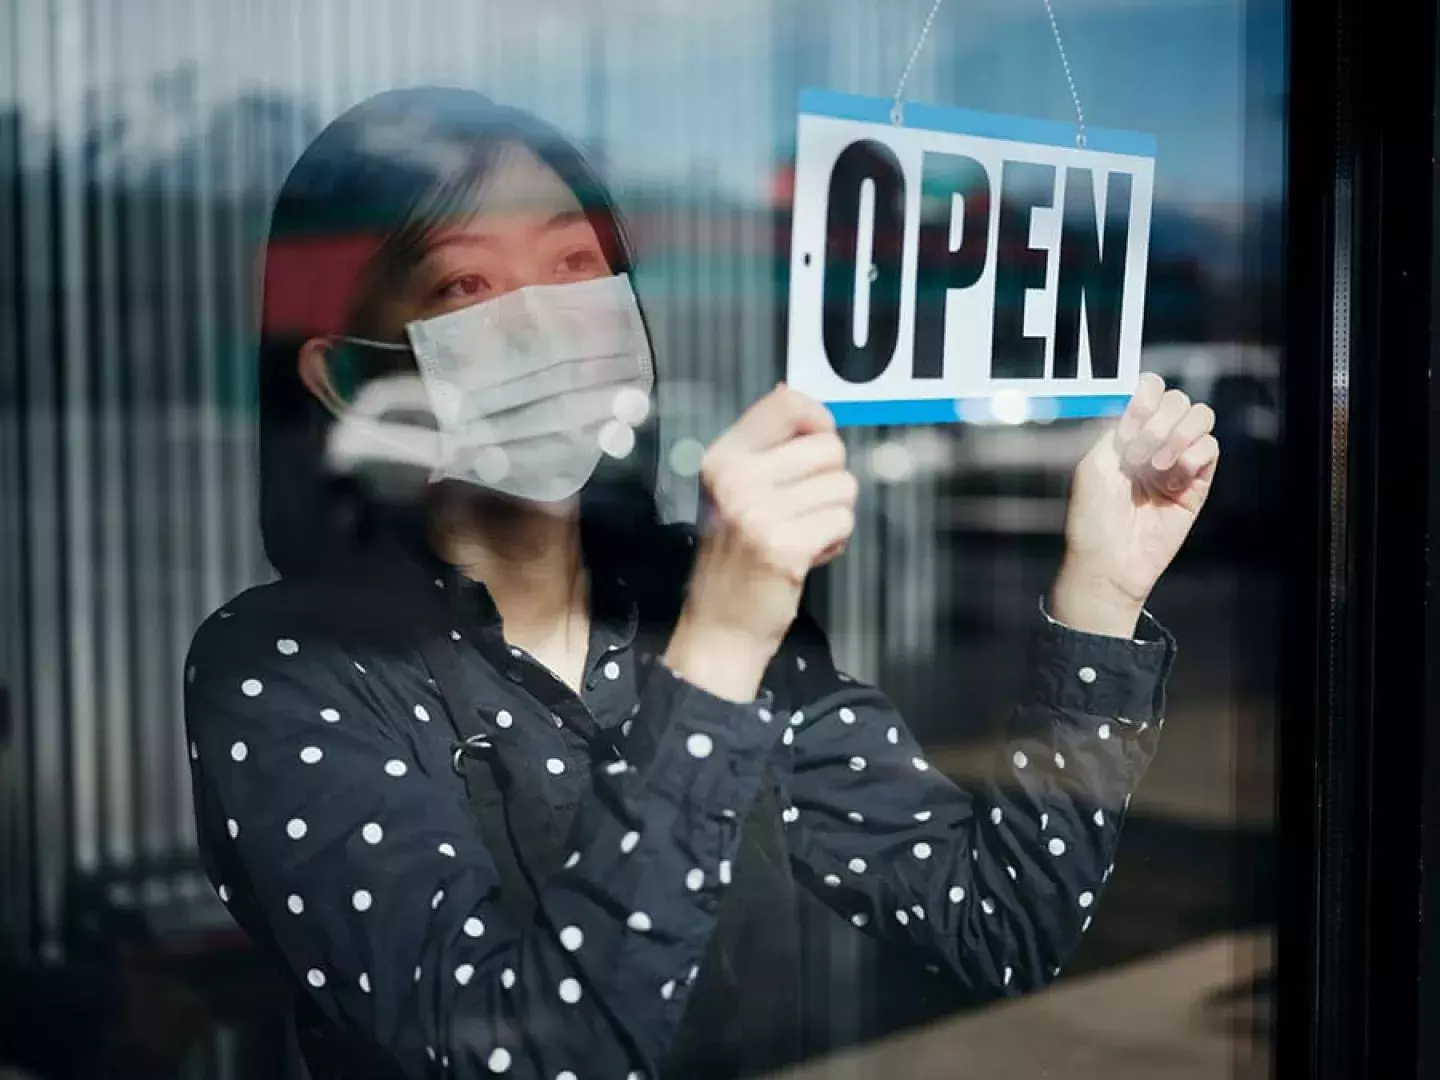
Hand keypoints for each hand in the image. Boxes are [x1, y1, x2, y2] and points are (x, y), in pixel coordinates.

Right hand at [664, 385, 856, 699]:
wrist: (720, 625)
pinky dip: (834, 540)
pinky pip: (843, 521)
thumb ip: (764, 445)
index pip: (787, 403)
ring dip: (834, 513)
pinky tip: (807, 554)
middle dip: (830, 480)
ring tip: (802, 533)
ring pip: (843, 486)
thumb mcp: (733, 489)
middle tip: (802, 509)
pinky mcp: (785, 546)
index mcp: (723, 457)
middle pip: (829, 447)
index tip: (816, 444)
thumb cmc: (735, 554)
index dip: (818, 420)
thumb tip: (793, 391)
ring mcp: (758, 513)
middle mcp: (736, 479)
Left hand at [1053, 373, 1219, 635]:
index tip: (1133, 422)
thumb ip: (1118, 430)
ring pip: (1201, 417)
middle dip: (1160, 421)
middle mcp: (1155, 442)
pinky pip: (1210, 449)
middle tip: (1138, 455)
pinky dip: (1191, 458)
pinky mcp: (1198, 484)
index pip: (1151, 391)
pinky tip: (1170, 481)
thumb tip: (1144, 404)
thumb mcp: (1093, 466)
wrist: (1109, 561)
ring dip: (1178, 435)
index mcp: (1127, 433)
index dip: (1147, 396)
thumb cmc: (1092, 517)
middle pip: (1179, 400)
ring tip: (1157, 466)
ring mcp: (1178, 461)